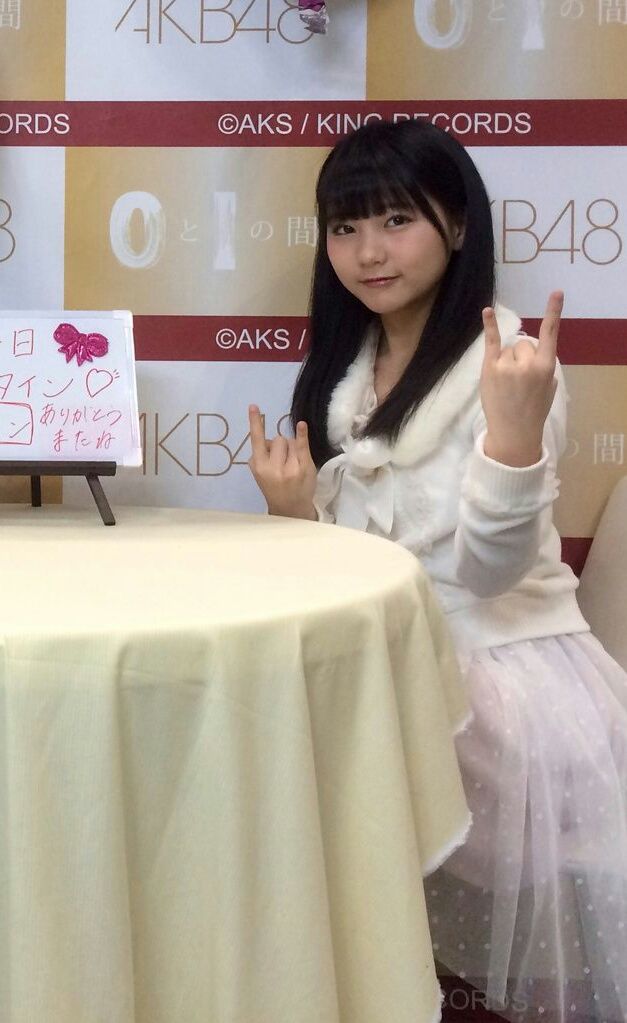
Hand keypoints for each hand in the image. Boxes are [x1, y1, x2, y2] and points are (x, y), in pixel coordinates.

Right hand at [248, 405, 317, 519]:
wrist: (290, 509)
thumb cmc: (274, 487)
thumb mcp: (260, 473)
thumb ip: (261, 455)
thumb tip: (269, 440)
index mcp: (259, 466)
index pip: (256, 440)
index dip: (255, 422)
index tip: (254, 406)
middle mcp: (273, 467)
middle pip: (278, 439)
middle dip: (281, 446)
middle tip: (283, 462)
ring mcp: (290, 467)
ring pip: (291, 441)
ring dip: (292, 448)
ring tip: (292, 464)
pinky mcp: (304, 468)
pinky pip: (302, 445)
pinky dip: (302, 434)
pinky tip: (301, 425)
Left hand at [480, 291, 561, 466]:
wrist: (514, 433)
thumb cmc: (533, 410)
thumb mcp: (549, 388)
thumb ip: (543, 366)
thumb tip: (531, 352)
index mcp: (546, 367)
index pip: (550, 335)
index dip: (554, 313)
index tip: (556, 292)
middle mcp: (527, 363)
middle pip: (524, 343)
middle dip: (522, 357)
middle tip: (519, 381)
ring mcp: (507, 365)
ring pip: (508, 349)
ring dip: (507, 361)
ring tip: (507, 384)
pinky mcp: (490, 368)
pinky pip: (491, 341)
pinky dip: (489, 325)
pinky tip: (487, 311)